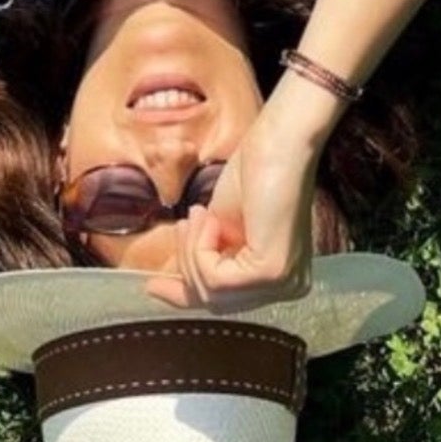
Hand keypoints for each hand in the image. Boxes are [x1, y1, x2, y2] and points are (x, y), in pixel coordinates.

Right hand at [144, 107, 318, 312]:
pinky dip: (201, 246)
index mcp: (281, 277)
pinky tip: (210, 218)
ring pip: (212, 292)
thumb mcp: (218, 225)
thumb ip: (204, 257)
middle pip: (216, 301)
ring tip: (198, 215)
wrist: (276, 140)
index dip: (185, 296)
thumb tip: (166, 282)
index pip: (226, 301)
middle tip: (183, 225)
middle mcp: (288, 286)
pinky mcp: (272, 272)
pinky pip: (216, 277)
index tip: (152, 287)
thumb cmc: (253, 172)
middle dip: (187, 263)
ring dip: (192, 249)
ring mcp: (284, 282)